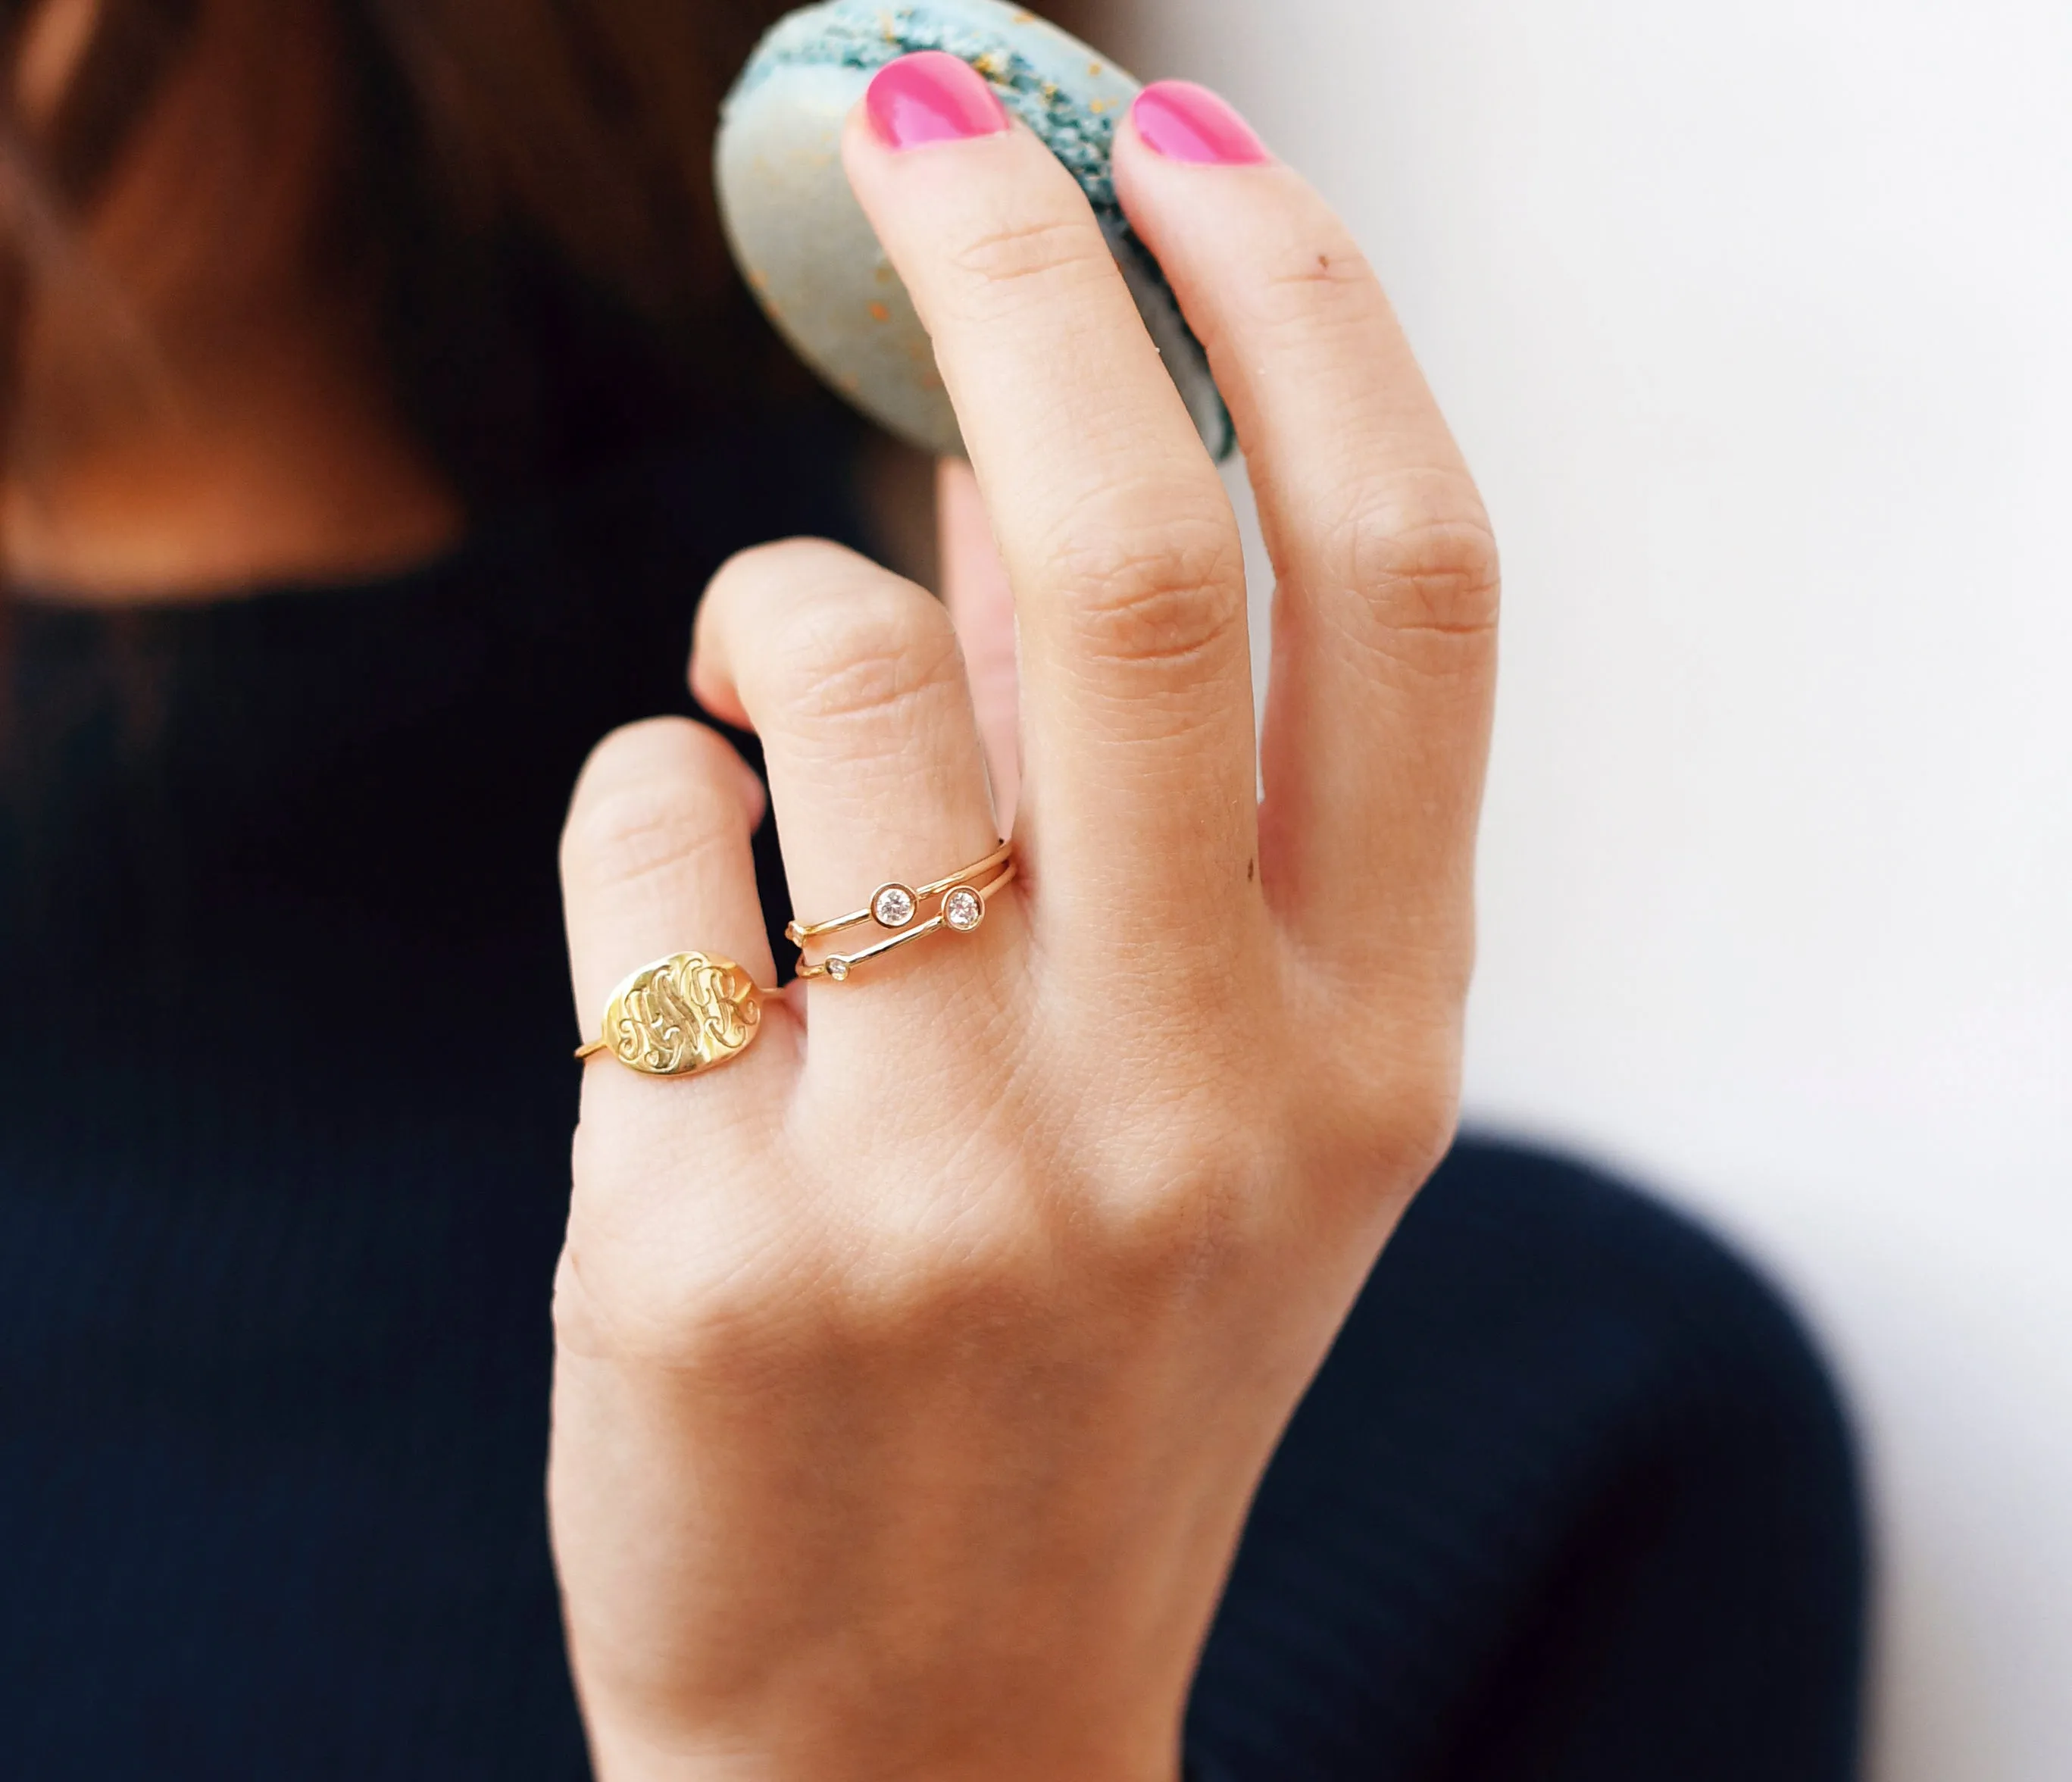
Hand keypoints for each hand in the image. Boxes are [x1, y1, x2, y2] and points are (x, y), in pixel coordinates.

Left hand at [551, 67, 1496, 1781]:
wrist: (930, 1729)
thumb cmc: (1091, 1363)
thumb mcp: (1223, 1101)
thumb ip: (1167, 788)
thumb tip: (1016, 459)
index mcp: (1378, 1045)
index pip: (1402, 586)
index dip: (1307, 314)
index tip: (1191, 144)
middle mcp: (1201, 1097)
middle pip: (1119, 559)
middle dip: (1013, 267)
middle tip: (919, 126)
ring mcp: (955, 1180)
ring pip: (822, 668)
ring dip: (771, 599)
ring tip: (768, 683)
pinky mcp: (710, 1242)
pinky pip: (635, 836)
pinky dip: (644, 791)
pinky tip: (685, 902)